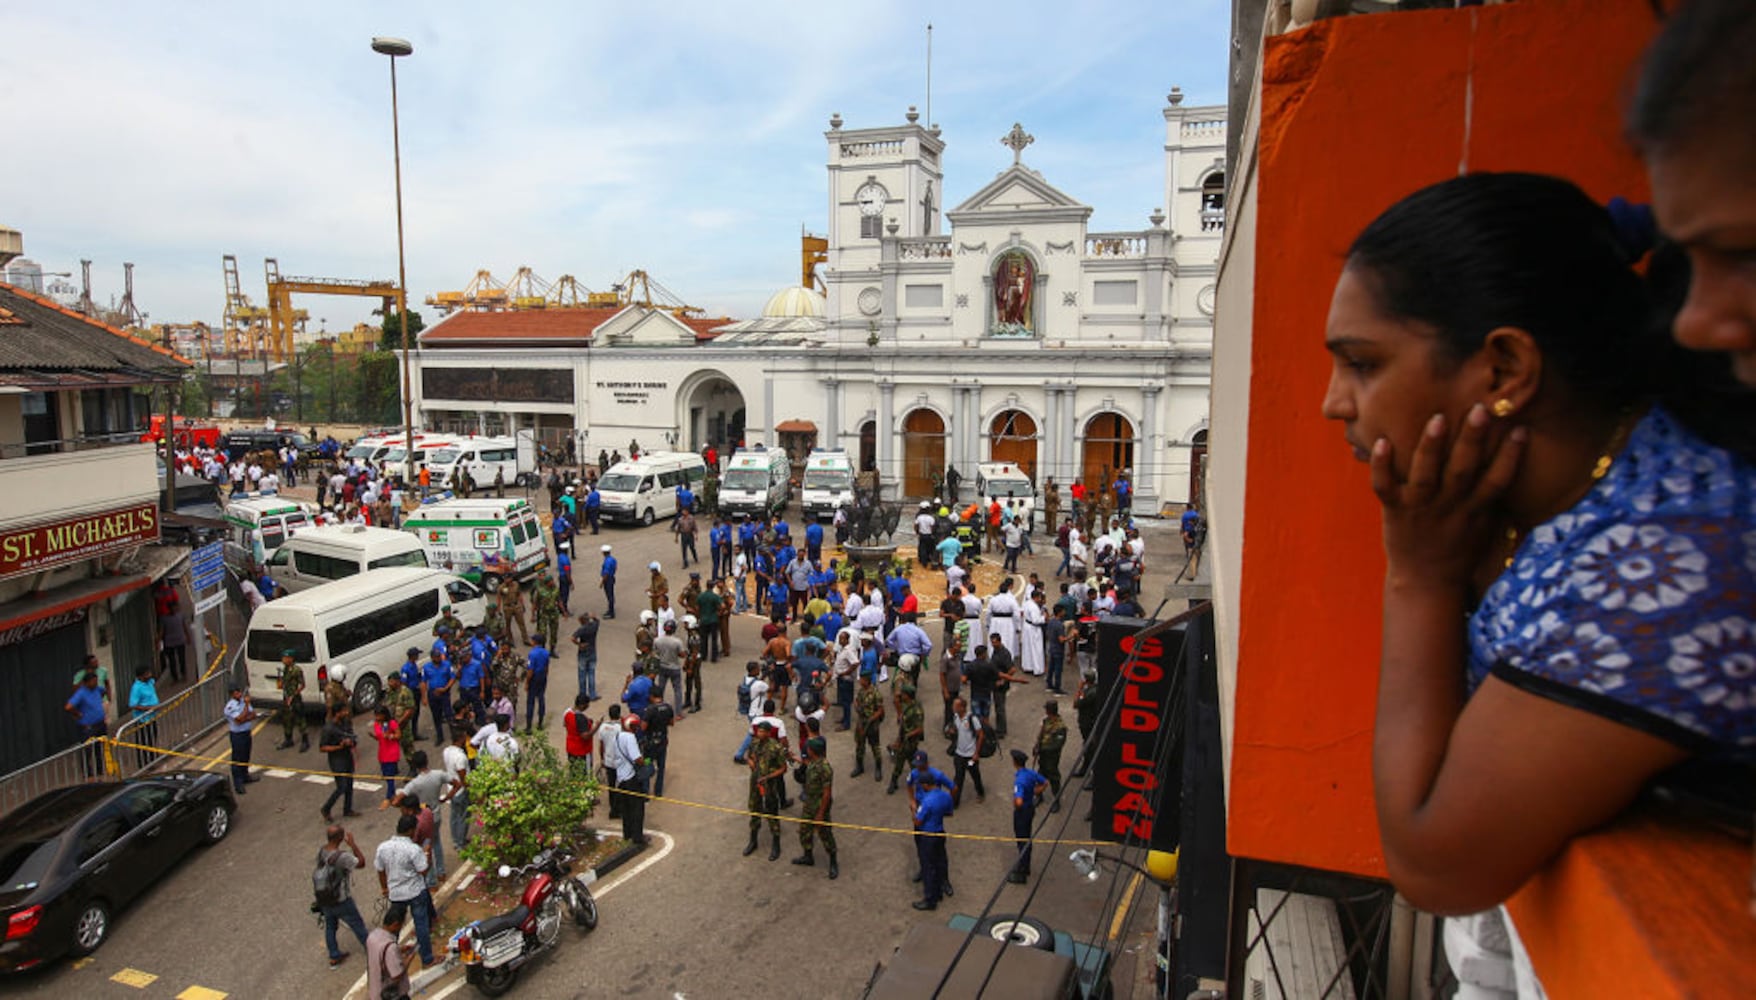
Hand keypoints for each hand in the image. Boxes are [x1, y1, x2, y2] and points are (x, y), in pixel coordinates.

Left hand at [1370, 406, 1524, 587]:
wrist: (1426, 583)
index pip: (1497, 481)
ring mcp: (1420, 509)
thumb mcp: (1483, 525)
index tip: (1521, 429)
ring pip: (1426, 475)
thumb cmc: (1459, 549)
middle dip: (1471, 440)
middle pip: (1463, 471)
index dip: (1511, 456)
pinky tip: (1381, 442)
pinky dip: (1381, 466)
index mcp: (1474, 510)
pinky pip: (1385, 487)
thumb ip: (1490, 495)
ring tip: (1437, 419)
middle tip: (1479, 410)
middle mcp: (1449, 507)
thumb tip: (1508, 457)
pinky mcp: (1394, 512)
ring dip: (1431, 447)